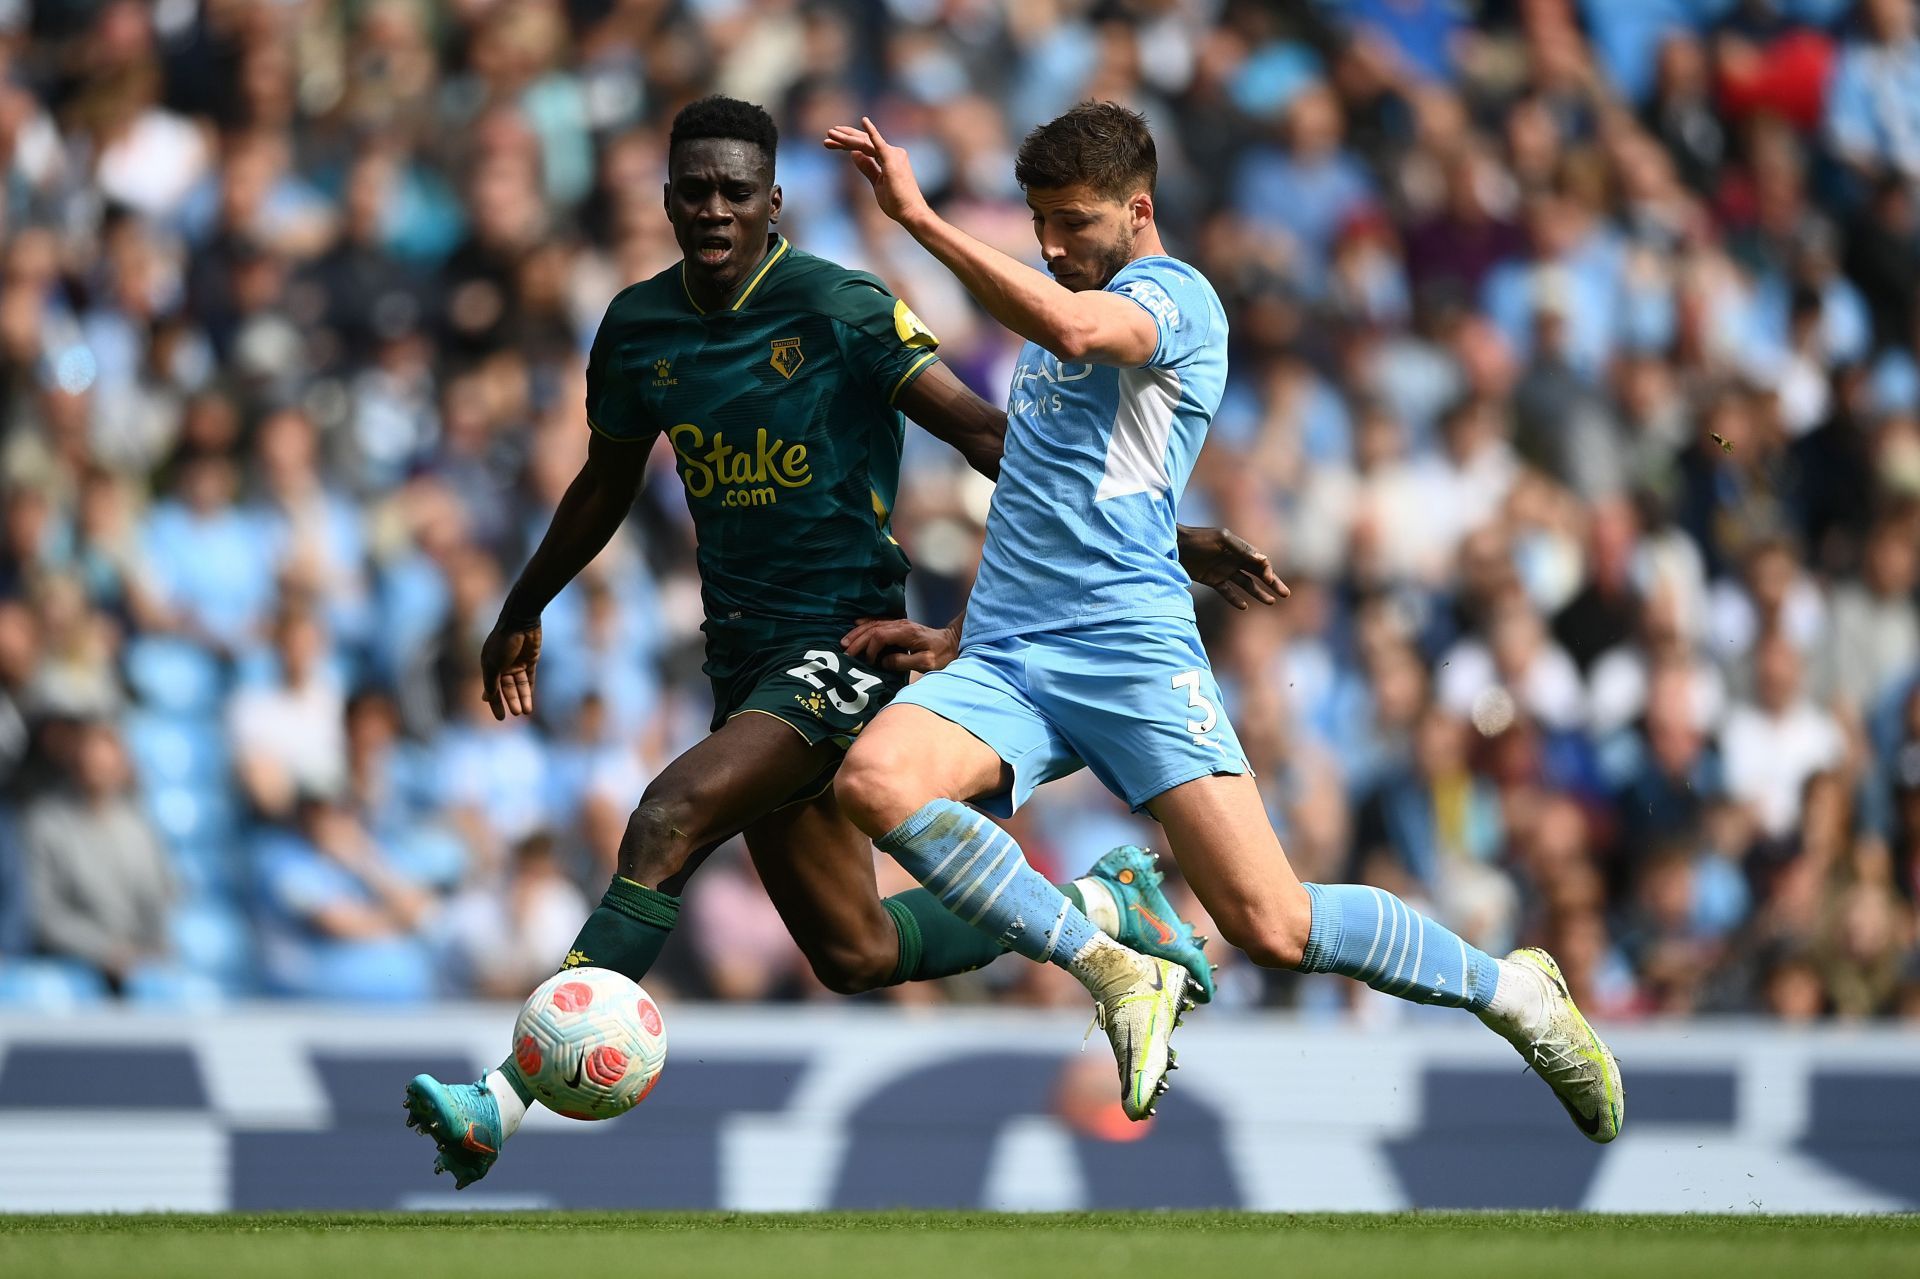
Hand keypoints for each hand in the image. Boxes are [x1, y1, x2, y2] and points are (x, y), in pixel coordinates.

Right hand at [481, 620, 541, 718]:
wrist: (521, 621)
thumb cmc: (503, 642)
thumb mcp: (494, 664)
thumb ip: (491, 682)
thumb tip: (487, 698)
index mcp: (488, 665)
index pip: (491, 689)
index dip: (495, 704)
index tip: (501, 718)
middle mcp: (501, 666)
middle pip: (506, 689)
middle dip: (511, 701)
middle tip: (516, 714)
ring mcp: (516, 663)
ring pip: (519, 686)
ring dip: (522, 698)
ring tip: (526, 711)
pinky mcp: (530, 660)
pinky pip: (529, 679)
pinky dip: (529, 690)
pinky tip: (530, 702)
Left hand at [823, 117, 931, 226]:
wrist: (910, 213)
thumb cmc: (897, 202)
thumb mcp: (876, 183)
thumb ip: (867, 167)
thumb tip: (855, 154)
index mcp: (888, 158)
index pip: (864, 146)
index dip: (847, 144)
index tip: (831, 143)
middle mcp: (892, 152)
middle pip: (863, 141)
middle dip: (844, 138)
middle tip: (827, 135)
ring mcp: (894, 155)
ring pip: (865, 143)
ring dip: (846, 139)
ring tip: (830, 134)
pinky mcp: (892, 160)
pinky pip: (879, 144)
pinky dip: (872, 132)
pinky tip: (864, 121)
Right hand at [842, 617, 958, 673]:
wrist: (953, 642)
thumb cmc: (942, 654)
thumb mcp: (927, 663)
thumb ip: (904, 662)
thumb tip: (884, 662)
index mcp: (906, 633)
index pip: (880, 636)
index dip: (870, 648)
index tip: (868, 662)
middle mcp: (901, 625)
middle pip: (873, 629)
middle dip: (857, 640)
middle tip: (845, 652)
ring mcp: (900, 623)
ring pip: (873, 624)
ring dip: (858, 633)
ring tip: (844, 642)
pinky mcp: (900, 626)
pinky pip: (878, 622)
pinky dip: (865, 624)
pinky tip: (856, 625)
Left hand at [1177, 526, 1288, 609]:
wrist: (1175, 545)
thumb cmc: (1198, 539)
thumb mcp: (1221, 540)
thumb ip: (1241, 550)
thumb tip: (1264, 559)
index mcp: (1239, 549)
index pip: (1260, 562)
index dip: (1268, 571)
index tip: (1269, 580)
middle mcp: (1234, 560)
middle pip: (1258, 574)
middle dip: (1272, 583)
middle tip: (1286, 594)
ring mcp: (1224, 570)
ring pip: (1246, 584)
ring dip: (1258, 593)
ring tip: (1271, 602)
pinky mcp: (1212, 580)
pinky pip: (1227, 591)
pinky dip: (1235, 599)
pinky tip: (1244, 606)